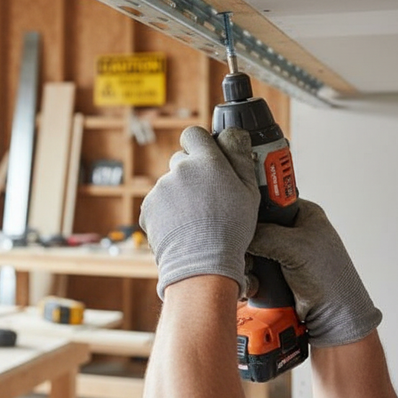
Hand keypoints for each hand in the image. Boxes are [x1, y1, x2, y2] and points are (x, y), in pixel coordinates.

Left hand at [140, 126, 259, 298]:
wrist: (201, 263)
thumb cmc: (230, 229)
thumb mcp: (249, 192)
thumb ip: (240, 157)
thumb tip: (233, 133)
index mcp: (206, 161)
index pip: (194, 134)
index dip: (201, 145)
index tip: (208, 159)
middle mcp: (179, 169)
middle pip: (182, 161)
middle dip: (192, 173)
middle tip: (207, 197)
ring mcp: (161, 188)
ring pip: (170, 184)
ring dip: (180, 195)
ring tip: (196, 219)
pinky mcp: (148, 207)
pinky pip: (158, 203)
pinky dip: (166, 212)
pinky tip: (182, 228)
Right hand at [246, 199, 381, 346]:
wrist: (332, 318)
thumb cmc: (330, 279)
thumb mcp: (296, 247)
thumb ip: (265, 234)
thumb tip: (239, 232)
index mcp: (302, 214)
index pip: (269, 202)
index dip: (253, 210)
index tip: (240, 221)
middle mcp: (291, 231)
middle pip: (254, 227)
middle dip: (247, 244)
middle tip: (249, 254)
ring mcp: (280, 252)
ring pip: (249, 249)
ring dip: (246, 263)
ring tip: (253, 273)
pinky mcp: (271, 271)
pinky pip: (250, 267)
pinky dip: (248, 276)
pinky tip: (254, 285)